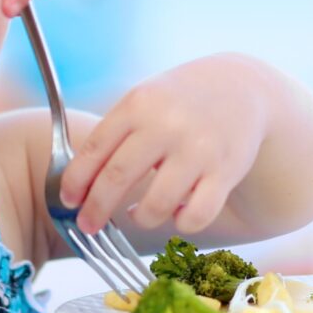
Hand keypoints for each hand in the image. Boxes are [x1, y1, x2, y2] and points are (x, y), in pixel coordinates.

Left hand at [57, 57, 269, 234]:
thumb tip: (79, 184)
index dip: (76, 181)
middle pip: (117, 178)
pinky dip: (181, 224)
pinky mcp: (225, 171)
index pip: (95, 149)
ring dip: (140, 218)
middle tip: (88, 225)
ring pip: (156, 205)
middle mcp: (166, 125)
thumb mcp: (145, 99)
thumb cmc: (180, 100)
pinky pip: (195, 216)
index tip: (69, 201)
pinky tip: (177, 214)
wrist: (243, 87)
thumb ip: (116, 133)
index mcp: (139, 104)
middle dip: (96, 210)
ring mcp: (198, 149)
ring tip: (139, 214)